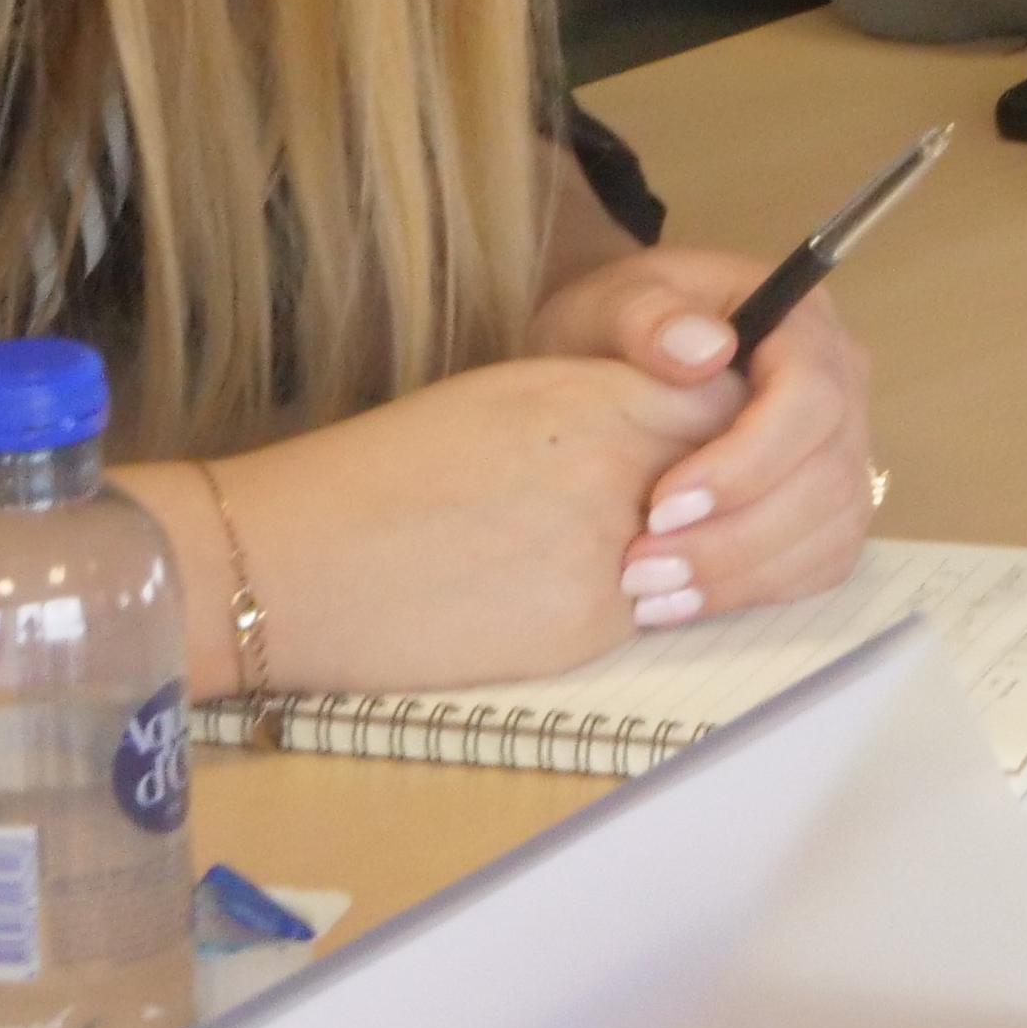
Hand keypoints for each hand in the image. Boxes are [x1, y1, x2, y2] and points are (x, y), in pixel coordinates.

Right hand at [204, 347, 740, 693]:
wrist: (295, 564)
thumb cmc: (388, 467)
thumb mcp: (513, 393)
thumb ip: (615, 398)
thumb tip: (694, 414)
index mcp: (598, 400)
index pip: (729, 397)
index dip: (730, 411)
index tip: (713, 423)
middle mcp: (619, 477)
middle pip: (727, 476)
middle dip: (714, 485)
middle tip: (679, 492)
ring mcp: (608, 562)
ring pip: (694, 552)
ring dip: (676, 550)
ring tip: (590, 539)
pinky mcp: (583, 634)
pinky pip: (639, 613)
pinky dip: (620, 601)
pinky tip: (550, 587)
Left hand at [533, 247, 879, 628]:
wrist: (621, 356)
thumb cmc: (622, 325)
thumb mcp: (611, 301)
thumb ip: (647, 317)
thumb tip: (705, 351)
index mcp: (803, 324)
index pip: (811, 397)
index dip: (748, 462)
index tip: (663, 505)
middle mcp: (843, 387)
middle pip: (828, 475)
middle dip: (737, 535)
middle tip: (640, 569)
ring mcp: (843, 449)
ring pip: (832, 527)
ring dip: (745, 573)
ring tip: (651, 596)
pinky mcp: (828, 504)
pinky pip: (824, 559)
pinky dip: (760, 590)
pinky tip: (684, 604)